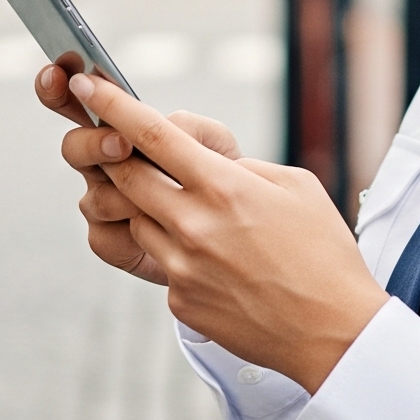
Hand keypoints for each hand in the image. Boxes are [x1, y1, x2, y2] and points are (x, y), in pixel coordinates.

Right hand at [40, 61, 240, 286]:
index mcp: (119, 130)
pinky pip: (105, 236)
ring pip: (94, 195)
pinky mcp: (108, 242)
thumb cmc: (221, 182)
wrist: (234, 237)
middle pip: (73, 147)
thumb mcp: (217, 145)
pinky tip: (160, 231)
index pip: (78, 103)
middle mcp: (101, 164)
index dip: (57, 87)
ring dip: (127, 194)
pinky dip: (133, 233)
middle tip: (122, 144)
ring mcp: (101, 203)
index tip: (56, 71)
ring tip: (167, 199)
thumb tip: (165, 125)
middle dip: (93, 143)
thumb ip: (192, 128)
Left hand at [67, 72, 388, 393]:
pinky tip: (222, 267)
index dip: (112, 106)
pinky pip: (163, 263)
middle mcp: (192, 225)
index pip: (151, 134)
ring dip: (155, 209)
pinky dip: (181, 254)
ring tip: (203, 220)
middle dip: (119, 158)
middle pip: (126, 177)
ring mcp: (181, 268)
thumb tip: (207, 164)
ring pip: (139, 221)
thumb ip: (241, 167)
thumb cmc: (324, 254)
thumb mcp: (295, 187)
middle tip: (127, 150)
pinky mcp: (180, 302)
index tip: (86, 85)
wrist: (333, 333)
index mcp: (223, 187)